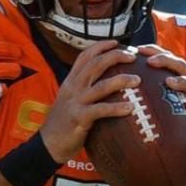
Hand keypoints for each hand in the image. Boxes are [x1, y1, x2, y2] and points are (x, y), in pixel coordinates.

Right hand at [37, 39, 139, 163]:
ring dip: (121, 80)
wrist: (48, 143)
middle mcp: (73, 88)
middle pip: (95, 64)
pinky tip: (130, 108)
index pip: (85, 56)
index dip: (101, 46)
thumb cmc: (63, 123)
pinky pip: (101, 110)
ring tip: (137, 80)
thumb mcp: (69, 99)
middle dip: (115, 56)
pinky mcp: (79, 118)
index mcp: (71, 81)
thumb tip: (104, 82)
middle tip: (133, 56)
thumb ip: (83, 89)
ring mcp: (76, 102)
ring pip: (101, 86)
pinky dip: (116, 108)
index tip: (117, 42)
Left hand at [137, 45, 185, 148]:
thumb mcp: (157, 103)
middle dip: (167, 61)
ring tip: (169, 81)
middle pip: (182, 67)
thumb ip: (144, 90)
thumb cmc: (170, 121)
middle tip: (150, 61)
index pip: (169, 59)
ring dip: (182, 82)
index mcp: (182, 77)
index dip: (156, 51)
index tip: (139, 49)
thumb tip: (117, 79)